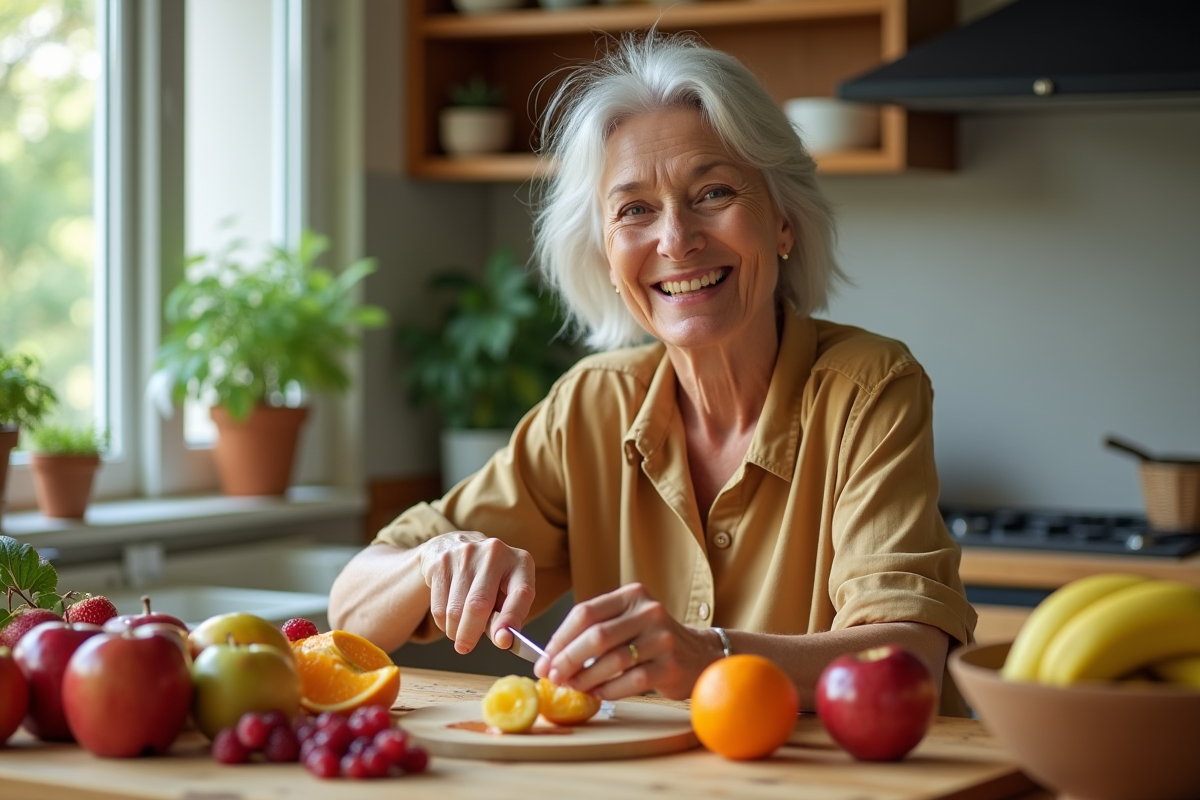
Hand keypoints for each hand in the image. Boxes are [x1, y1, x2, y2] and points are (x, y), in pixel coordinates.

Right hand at [418, 532, 535, 654]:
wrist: (457, 545)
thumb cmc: (490, 580)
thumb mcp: (507, 593)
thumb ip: (505, 617)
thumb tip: (502, 640)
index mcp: (520, 561)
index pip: (520, 593)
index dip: (511, 619)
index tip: (503, 641)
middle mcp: (494, 553)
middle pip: (478, 604)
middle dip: (470, 633)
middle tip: (465, 648)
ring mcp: (465, 554)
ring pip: (455, 610)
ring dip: (455, 630)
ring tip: (459, 631)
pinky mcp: (441, 562)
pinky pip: (439, 606)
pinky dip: (443, 623)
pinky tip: (449, 618)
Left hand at [534, 583, 717, 700]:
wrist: (699, 655)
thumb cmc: (653, 640)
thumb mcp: (628, 622)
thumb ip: (596, 631)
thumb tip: (551, 656)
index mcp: (632, 595)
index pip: (585, 612)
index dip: (560, 638)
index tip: (544, 658)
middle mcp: (649, 612)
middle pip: (596, 636)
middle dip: (567, 659)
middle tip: (552, 676)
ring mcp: (662, 638)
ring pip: (612, 660)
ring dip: (585, 678)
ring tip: (572, 687)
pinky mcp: (670, 666)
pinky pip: (630, 682)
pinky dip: (608, 690)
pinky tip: (597, 694)